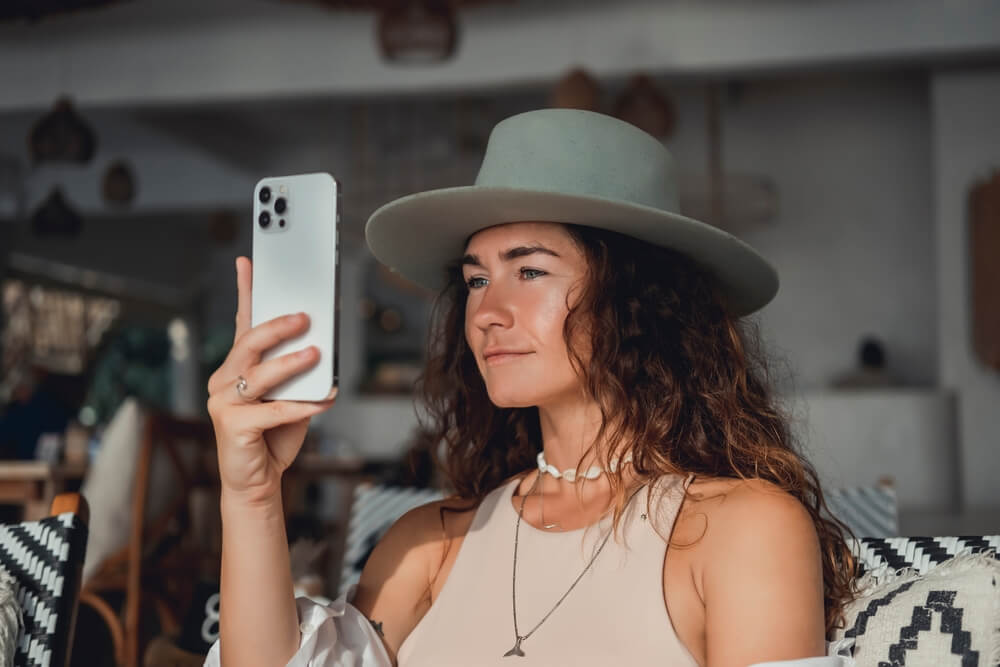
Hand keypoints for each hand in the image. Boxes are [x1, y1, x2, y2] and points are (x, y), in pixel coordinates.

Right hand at [207, 256, 337, 504]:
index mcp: (237, 366)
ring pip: (259, 375)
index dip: (245, 291)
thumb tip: (319, 349)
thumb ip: (299, 374)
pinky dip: (300, 405)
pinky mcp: (232, 426)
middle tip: (305, 317)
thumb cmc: (274, 436)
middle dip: (278, 326)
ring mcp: (223, 402)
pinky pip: (271, 411)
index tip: (247, 262)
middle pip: (249, 343)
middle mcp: (224, 379)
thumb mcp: (292, 396)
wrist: (258, 481)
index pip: (243, 322)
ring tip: (317, 355)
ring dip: (290, 364)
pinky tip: (323, 401)